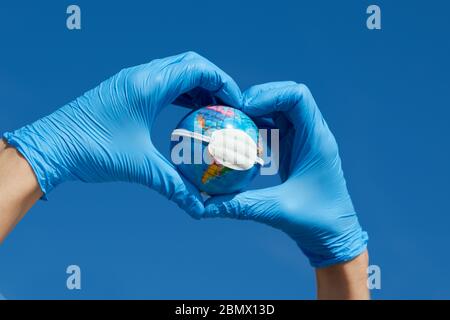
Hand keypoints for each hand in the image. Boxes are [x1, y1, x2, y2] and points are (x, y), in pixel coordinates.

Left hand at [3, 51, 241, 217]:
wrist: (50, 146)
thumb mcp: (139, 166)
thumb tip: (200, 207)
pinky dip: (179, 90)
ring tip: (212, 108)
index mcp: (147, 85)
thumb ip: (174, 186)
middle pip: (190, 63)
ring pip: (174, 70)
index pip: (198, 69)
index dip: (224, 82)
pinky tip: (185, 110)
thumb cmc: (91, 150)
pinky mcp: (124, 88)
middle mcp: (140, 75)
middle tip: (228, 105)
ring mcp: (130, 80)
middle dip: (214, 80)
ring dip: (197, 84)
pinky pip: (160, 81)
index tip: (237, 103)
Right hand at [204, 82, 367, 266]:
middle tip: (232, 111)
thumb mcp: (277, 211)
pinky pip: (274, 128)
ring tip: (230, 120)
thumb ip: (240, 205)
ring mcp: (303, 140)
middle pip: (286, 96)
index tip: (245, 108)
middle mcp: (311, 134)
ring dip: (255, 111)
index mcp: (316, 140)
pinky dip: (256, 127)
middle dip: (258, 97)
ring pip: (279, 110)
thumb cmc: (317, 222)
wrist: (335, 236)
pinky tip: (238, 138)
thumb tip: (204, 206)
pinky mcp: (294, 150)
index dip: (270, 93)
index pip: (298, 96)